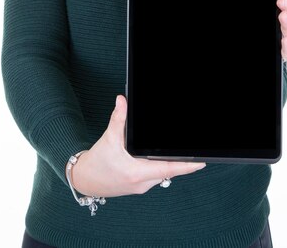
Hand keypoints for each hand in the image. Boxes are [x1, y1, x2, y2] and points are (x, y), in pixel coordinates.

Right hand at [71, 95, 205, 197]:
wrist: (85, 180)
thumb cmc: (97, 162)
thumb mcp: (108, 138)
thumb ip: (118, 118)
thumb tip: (122, 100)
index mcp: (136, 173)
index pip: (168, 169)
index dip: (186, 166)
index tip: (201, 163)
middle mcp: (142, 183)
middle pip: (169, 171)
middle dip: (181, 161)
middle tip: (195, 149)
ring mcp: (142, 186)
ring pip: (163, 174)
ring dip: (171, 163)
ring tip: (180, 151)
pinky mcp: (140, 186)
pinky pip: (157, 175)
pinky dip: (162, 166)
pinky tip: (163, 157)